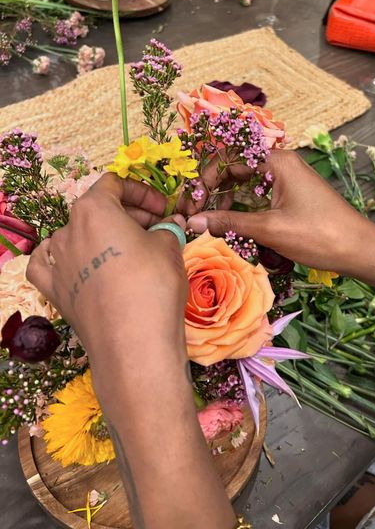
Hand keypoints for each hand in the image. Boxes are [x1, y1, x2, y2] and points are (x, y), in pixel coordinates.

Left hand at [27, 174, 237, 528]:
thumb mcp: (170, 248)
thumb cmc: (154, 285)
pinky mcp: (55, 291)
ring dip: (103, 236)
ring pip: (76, 235)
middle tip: (157, 230)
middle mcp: (68, 230)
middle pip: (97, 209)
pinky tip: (77, 263)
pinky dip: (63, 259)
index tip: (163, 210)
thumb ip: (167, 229)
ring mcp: (57, 262)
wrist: (134, 344)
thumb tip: (170, 225)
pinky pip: (50, 264)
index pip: (115, 184)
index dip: (143, 192)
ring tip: (128, 251)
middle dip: (129, 215)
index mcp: (94, 209)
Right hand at [187, 151, 374, 275]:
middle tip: (193, 216)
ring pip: (244, 185)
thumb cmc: (319, 235)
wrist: (361, 250)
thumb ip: (229, 222)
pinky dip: (242, 210)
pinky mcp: (290, 197)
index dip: (204, 181)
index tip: (190, 206)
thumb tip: (192, 223)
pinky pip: (258, 197)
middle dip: (211, 192)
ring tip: (208, 224)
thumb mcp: (270, 229)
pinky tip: (230, 227)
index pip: (227, 159)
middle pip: (233, 170)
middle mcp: (280, 164)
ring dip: (224, 203)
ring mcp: (286, 180)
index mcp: (277, 161)